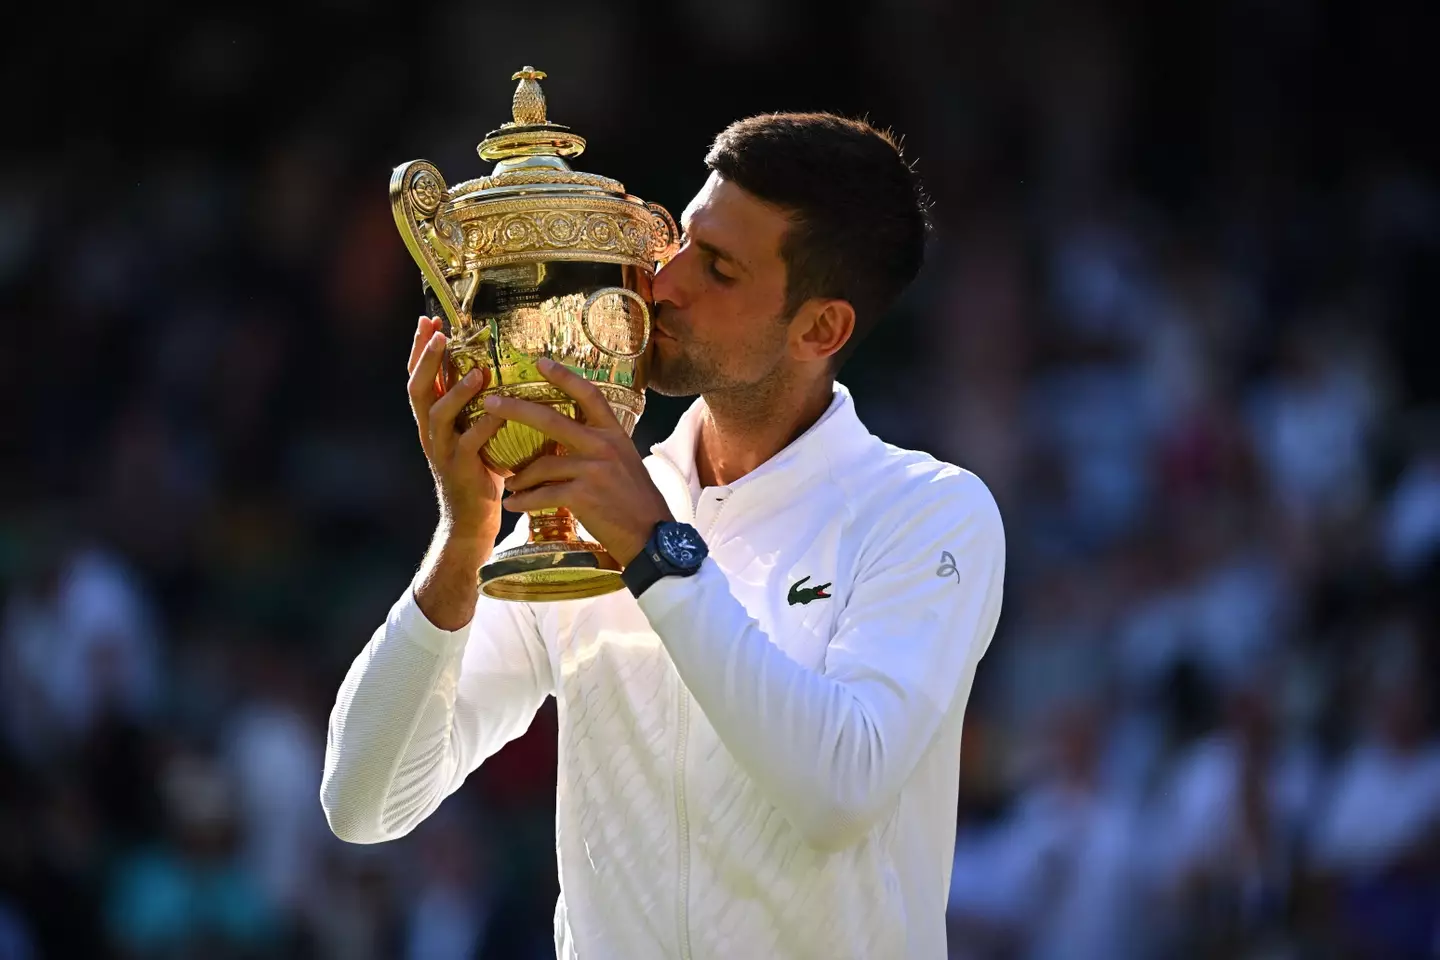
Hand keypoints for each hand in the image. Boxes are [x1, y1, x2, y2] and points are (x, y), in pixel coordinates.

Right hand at [406, 315, 505, 541]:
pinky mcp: (460, 469)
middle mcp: (429, 431)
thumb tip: (496, 366)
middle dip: (426, 359)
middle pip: (418, 389)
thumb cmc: (478, 469)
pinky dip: (485, 427)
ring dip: (457, 391)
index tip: (427, 320)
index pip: (417, 376)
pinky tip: (499, 414)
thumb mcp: (472, 432)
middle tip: (438, 334)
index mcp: (430, 419)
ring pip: (439, 414)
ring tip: (478, 372)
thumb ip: (476, 404)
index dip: (419, 348)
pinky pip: (470, 444)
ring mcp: (442, 450)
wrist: (470, 520)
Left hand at [487, 358, 673, 565]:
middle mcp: (603, 446)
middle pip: (552, 420)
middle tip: (491, 403)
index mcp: (614, 434)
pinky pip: (543, 494)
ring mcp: (593, 470)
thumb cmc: (635, 501)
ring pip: (542, 465)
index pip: (589, 395)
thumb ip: (599, 446)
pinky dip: (524, 501)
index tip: (541, 362)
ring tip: (511, 484)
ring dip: (521, 477)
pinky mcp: (582, 496)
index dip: (565, 376)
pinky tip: (513, 505)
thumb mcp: (624, 462)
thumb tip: (569, 437)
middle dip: (516, 410)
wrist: (652, 536)